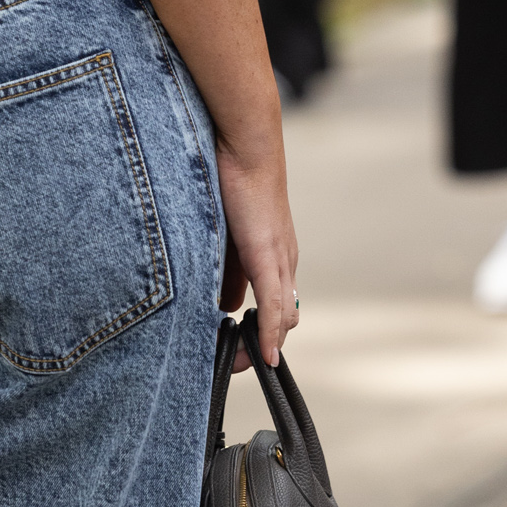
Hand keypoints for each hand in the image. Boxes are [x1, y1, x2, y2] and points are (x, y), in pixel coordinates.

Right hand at [215, 137, 299, 368]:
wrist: (244, 143)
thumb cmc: (229, 177)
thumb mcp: (223, 232)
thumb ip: (225, 268)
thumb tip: (223, 305)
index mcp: (274, 254)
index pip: (274, 306)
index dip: (259, 333)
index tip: (233, 349)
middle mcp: (283, 261)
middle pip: (283, 319)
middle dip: (260, 347)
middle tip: (233, 363)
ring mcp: (279, 259)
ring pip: (282, 317)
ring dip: (262, 345)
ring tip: (240, 362)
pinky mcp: (268, 255)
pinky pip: (272, 306)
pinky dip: (268, 334)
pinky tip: (265, 356)